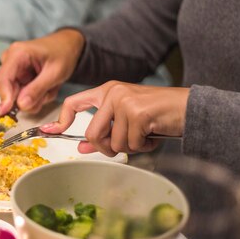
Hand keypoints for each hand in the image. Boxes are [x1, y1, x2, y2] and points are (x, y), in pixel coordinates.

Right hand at [0, 28, 84, 114]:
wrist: (67, 46)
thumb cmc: (63, 53)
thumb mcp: (55, 73)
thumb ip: (37, 89)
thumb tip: (21, 105)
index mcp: (17, 53)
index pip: (2, 80)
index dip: (3, 98)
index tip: (6, 113)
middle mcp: (10, 60)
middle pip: (8, 90)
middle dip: (28, 99)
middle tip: (46, 95)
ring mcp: (13, 70)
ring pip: (16, 96)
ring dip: (35, 98)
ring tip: (49, 88)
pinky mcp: (17, 77)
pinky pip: (21, 95)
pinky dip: (35, 96)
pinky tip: (46, 88)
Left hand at [41, 81, 188, 155]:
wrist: (190, 108)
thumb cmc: (158, 116)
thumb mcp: (126, 122)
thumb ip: (104, 131)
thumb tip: (82, 147)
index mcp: (107, 91)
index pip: (74, 102)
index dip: (60, 119)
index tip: (49, 131)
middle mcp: (113, 92)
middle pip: (91, 133)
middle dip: (106, 148)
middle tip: (124, 147)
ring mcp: (124, 101)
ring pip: (111, 142)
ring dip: (129, 147)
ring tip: (144, 137)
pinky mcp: (137, 113)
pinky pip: (130, 144)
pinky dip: (143, 146)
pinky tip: (153, 136)